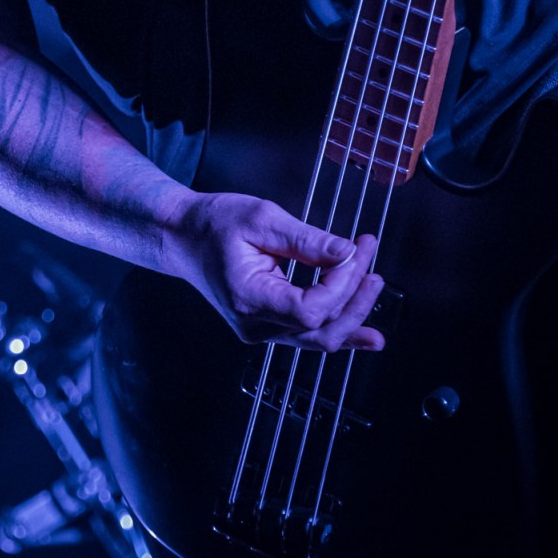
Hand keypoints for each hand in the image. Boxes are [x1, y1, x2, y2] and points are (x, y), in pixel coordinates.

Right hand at [162, 190, 383, 351]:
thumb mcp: (261, 218)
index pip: (309, 309)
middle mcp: (256, 325)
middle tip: (370, 256)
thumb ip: (306, 239)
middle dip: (355, 295)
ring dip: (353, 313)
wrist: (182, 237)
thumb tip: (347, 253)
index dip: (341, 284)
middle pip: (321, 329)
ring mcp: (262, 331)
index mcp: (249, 298)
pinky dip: (341, 331)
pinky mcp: (269, 326)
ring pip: (320, 338)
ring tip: (375, 284)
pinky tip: (368, 335)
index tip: (354, 249)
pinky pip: (310, 336)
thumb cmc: (214, 223)